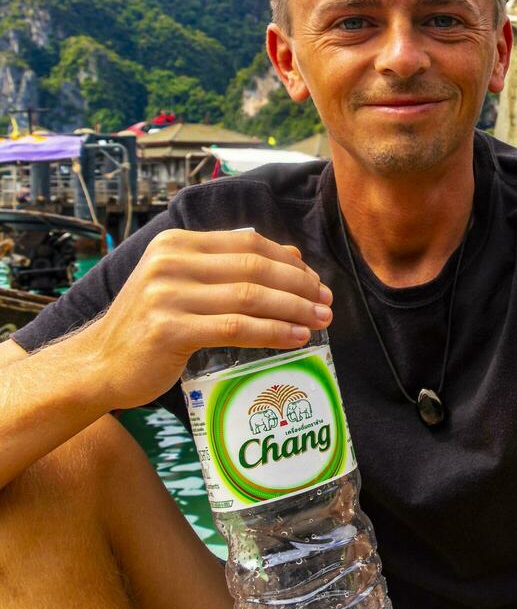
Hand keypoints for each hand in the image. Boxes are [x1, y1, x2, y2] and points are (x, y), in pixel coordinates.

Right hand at [74, 229, 333, 409]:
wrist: (98, 365)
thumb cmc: (150, 325)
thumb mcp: (182, 283)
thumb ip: (227, 266)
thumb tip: (293, 255)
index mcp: (178, 243)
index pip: (249, 243)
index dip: (290, 262)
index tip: (317, 282)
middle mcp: (171, 262)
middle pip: (255, 267)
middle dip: (299, 285)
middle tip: (326, 303)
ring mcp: (166, 295)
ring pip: (250, 297)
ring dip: (294, 309)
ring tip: (321, 321)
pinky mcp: (168, 329)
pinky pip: (235, 328)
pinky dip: (273, 332)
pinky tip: (296, 339)